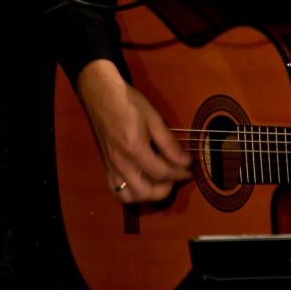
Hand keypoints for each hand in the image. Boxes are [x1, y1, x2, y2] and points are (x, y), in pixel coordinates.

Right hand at [76, 59, 192, 202]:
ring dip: (148, 195)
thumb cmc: (128, 102)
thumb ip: (169, 143)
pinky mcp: (106, 166)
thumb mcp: (153, 118)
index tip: (189, 168)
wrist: (101, 95)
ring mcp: (111, 167)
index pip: (162, 173)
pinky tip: (142, 182)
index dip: (180, 173)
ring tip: (160, 182)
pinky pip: (117, 190)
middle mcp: (121, 163)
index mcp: (134, 148)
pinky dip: (132, 193)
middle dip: (166, 188)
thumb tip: (185, 161)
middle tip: (176, 175)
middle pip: (147, 191)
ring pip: (130, 196)